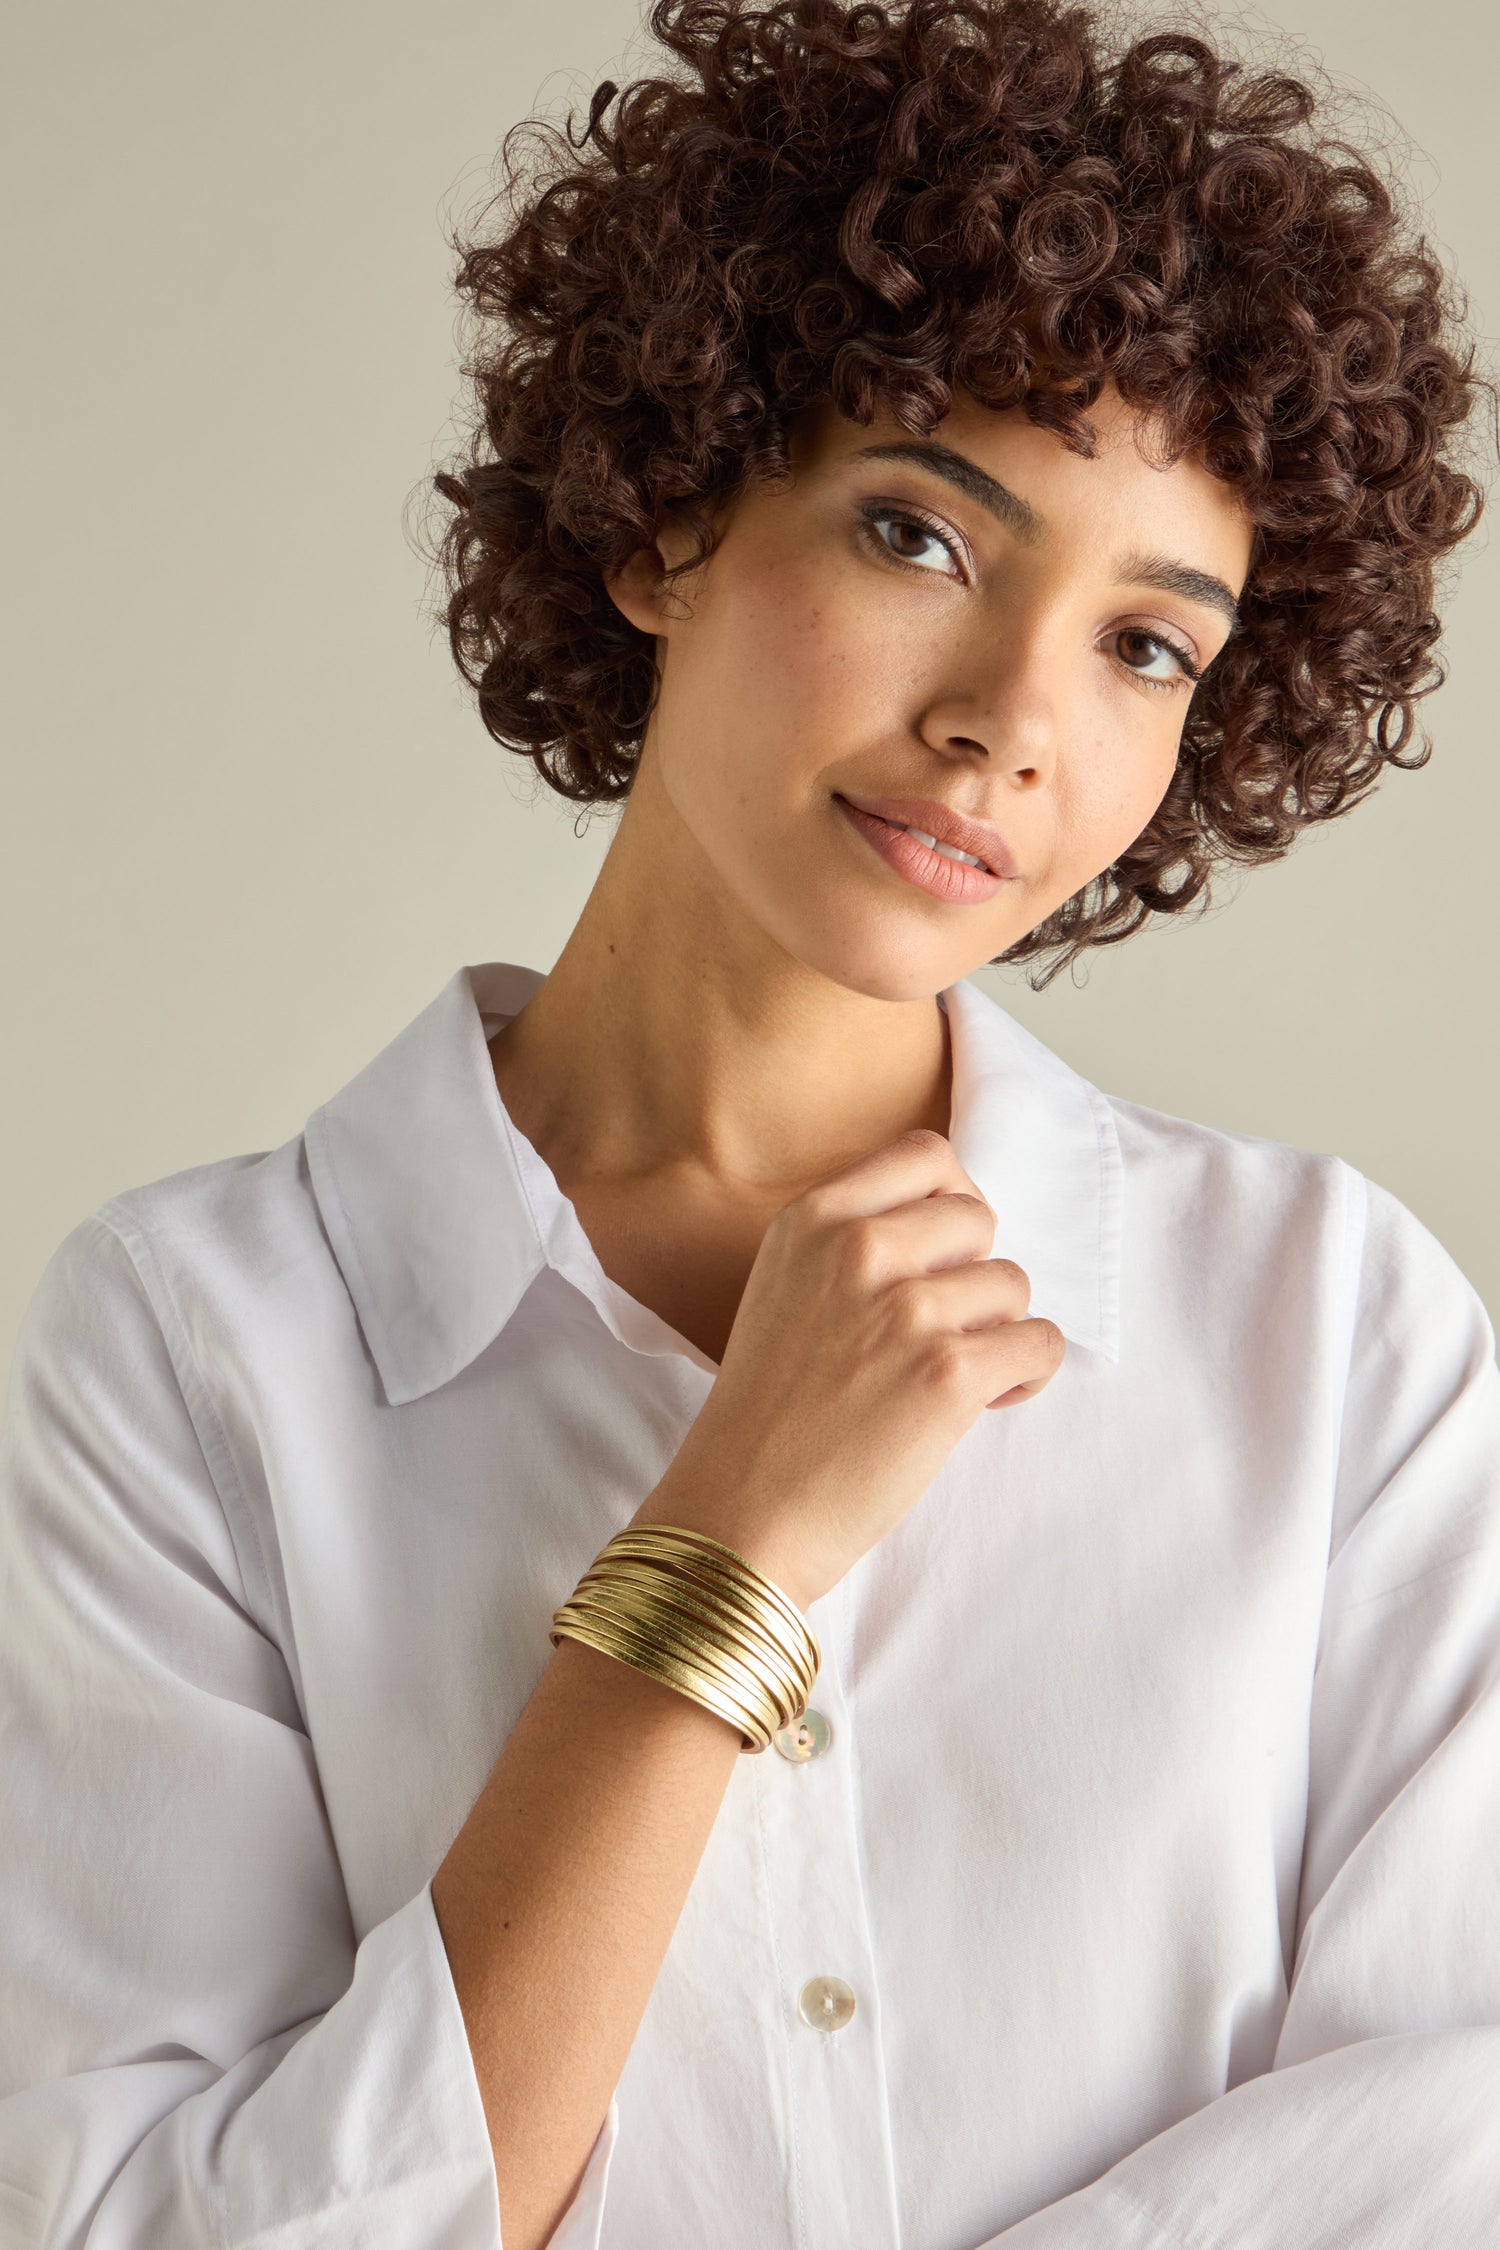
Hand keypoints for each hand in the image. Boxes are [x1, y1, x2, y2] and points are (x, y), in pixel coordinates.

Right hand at [633, 1128, 1064, 1609]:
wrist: (740, 1510)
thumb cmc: (764, 1415)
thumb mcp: (782, 1289)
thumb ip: (847, 1245)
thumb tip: (951, 1232)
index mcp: (813, 1220)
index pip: (926, 1156)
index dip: (952, 1204)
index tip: (944, 1255)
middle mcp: (858, 1249)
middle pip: (978, 1217)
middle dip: (974, 1275)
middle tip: (944, 1330)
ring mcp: (906, 1309)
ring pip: (1014, 1282)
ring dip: (998, 1331)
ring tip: (952, 1377)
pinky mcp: (947, 1373)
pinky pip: (1040, 1342)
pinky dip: (1025, 1374)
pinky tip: (982, 1403)